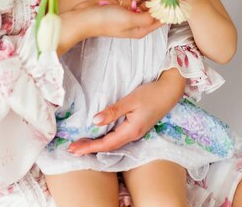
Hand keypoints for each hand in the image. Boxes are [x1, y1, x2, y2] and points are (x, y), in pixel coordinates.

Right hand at [58, 0, 162, 55]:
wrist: (84, 17)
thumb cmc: (105, 21)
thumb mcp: (129, 19)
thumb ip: (146, 17)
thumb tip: (161, 14)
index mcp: (141, 29)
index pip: (162, 18)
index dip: (172, 7)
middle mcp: (138, 21)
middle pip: (157, 7)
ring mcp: (131, 11)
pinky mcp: (124, 3)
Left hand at [68, 75, 182, 155]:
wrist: (170, 92)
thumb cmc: (151, 94)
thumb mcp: (131, 100)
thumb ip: (113, 111)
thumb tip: (95, 121)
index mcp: (131, 131)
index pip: (105, 143)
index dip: (88, 147)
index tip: (73, 149)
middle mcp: (133, 135)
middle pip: (107, 146)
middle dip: (89, 149)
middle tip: (71, 150)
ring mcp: (135, 132)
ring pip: (112, 143)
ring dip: (96, 145)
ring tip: (81, 145)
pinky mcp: (136, 127)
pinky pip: (117, 138)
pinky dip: (105, 140)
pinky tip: (99, 137)